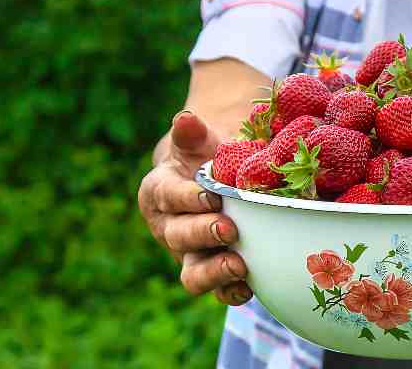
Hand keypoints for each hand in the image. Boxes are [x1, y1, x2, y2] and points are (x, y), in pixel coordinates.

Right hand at [137, 110, 251, 304]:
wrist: (214, 178)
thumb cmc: (205, 156)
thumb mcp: (198, 141)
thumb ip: (191, 132)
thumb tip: (185, 118)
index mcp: (159, 191)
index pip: (169, 195)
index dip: (188, 199)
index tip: (211, 196)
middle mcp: (169, 228)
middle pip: (179, 237)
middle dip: (203, 234)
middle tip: (229, 229)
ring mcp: (189, 254)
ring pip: (192, 274)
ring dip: (214, 273)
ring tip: (239, 266)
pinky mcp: (211, 271)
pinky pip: (218, 290)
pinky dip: (233, 291)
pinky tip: (252, 287)